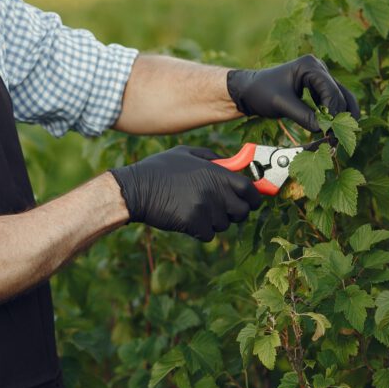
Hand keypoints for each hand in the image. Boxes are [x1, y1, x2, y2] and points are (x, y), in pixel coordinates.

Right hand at [108, 146, 263, 241]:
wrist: (135, 189)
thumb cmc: (159, 170)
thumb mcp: (185, 153)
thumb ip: (212, 158)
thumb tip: (231, 165)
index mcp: (217, 172)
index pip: (250, 190)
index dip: (253, 198)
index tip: (249, 201)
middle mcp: (215, 190)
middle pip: (242, 211)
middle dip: (234, 212)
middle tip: (220, 209)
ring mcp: (206, 208)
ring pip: (224, 224)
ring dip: (213, 221)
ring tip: (193, 210)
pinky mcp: (194, 223)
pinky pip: (208, 234)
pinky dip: (199, 231)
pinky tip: (185, 219)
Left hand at [226, 55, 359, 131]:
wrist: (247, 91)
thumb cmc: (259, 92)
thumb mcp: (281, 104)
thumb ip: (304, 116)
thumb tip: (324, 129)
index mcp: (309, 65)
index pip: (330, 90)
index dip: (334, 111)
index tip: (332, 131)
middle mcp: (318, 68)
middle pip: (340, 94)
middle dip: (340, 116)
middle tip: (338, 138)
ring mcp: (319, 77)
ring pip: (341, 97)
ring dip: (342, 116)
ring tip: (340, 136)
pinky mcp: (317, 88)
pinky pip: (333, 101)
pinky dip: (334, 115)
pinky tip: (333, 130)